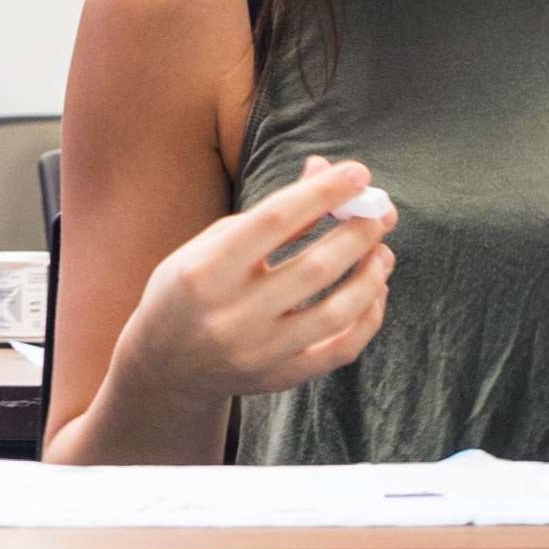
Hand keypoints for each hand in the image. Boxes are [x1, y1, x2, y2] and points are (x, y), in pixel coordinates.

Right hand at [112, 159, 392, 419]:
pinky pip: (341, 350)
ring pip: (336, 313)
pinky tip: (374, 292)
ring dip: (371, 276)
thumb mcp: (212, 243)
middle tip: (380, 211)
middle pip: (315, 268)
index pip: (274, 221)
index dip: (322, 193)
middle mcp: (230, 316)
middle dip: (358, 233)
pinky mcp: (279, 378)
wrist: (166, 366)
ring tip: (382, 251)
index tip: (357, 173)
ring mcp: (257, 353)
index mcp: (204, 271)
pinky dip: (367, 318)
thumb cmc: (193, 288)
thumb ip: (270, 211)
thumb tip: (325, 171)